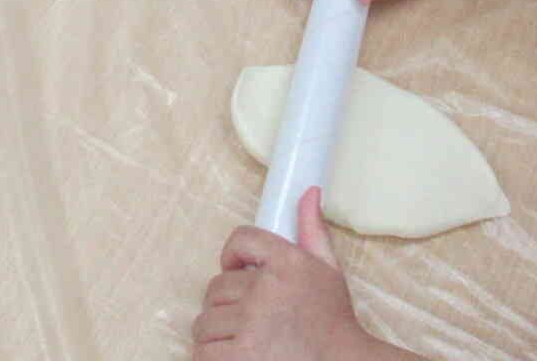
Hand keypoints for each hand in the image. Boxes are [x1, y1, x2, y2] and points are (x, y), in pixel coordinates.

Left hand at [193, 190, 384, 360]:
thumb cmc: (333, 324)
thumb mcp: (328, 271)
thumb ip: (312, 231)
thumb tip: (310, 191)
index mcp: (288, 264)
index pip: (241, 239)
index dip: (232, 255)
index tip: (235, 270)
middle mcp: (266, 291)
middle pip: (216, 287)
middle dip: (226, 304)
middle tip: (247, 319)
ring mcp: (250, 326)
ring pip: (205, 321)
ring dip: (217, 334)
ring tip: (242, 342)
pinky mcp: (238, 359)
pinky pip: (203, 352)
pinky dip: (212, 358)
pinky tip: (234, 358)